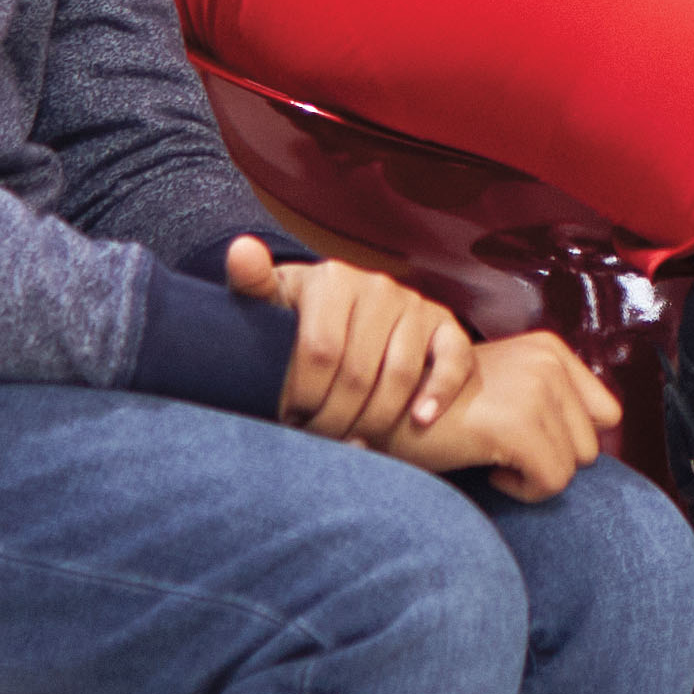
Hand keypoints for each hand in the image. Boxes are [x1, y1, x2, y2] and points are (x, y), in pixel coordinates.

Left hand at [231, 239, 472, 446]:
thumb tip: (241, 250)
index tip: (289, 421)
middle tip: (319, 443)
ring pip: (401, 375)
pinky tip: (419, 421)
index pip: (320, 352)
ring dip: (377, 420)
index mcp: (332, 279)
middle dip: (336, 418)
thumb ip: (251, 283)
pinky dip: (438, 394)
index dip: (304, 397)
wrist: (352, 322)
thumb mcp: (270, 304)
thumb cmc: (299, 322)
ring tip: (354, 443)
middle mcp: (378, 286)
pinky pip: (452, 362)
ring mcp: (415, 305)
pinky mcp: (447, 326)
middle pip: (360, 372)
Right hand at [378, 330, 618, 501]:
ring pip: (572, 468)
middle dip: (549, 457)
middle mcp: (548, 361)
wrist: (384, 413)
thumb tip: (599, 444)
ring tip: (492, 454)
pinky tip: (488, 468)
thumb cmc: (441, 411)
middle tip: (500, 446)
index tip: (522, 435)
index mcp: (549, 348)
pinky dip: (522, 490)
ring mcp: (535, 390)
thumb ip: (553, 401)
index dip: (568, 438)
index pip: (606, 416)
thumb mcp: (507, 387)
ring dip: (533, 473)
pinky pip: (552, 483)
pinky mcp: (519, 425)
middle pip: (591, 446)